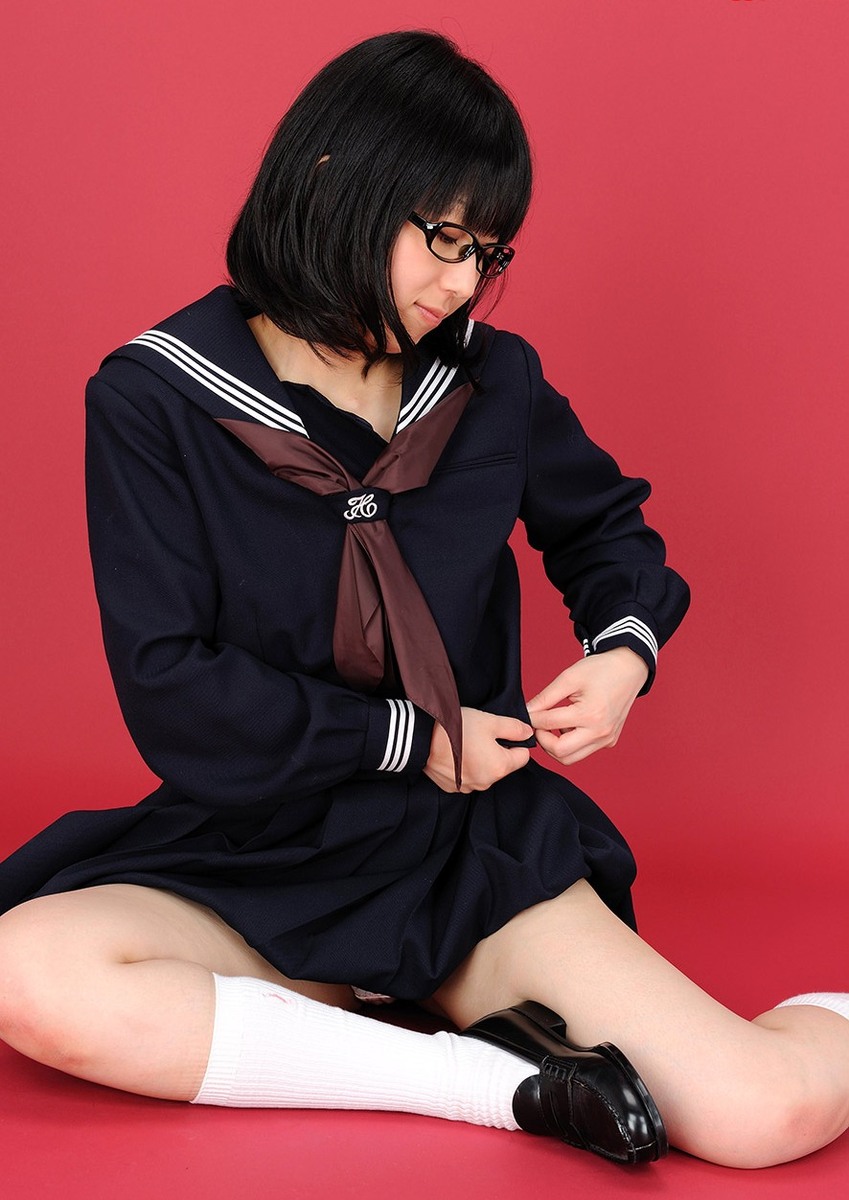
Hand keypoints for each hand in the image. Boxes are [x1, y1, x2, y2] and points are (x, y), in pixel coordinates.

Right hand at [424, 707, 533, 793]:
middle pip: (502, 765)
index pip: (522, 756)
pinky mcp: (452, 787)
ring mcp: (468, 787)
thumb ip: (514, 728)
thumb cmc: (456, 728)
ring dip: (480, 760)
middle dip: (496, 751)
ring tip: (465, 743)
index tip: (502, 733)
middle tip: (481, 735)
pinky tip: (454, 754)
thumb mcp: (491, 721)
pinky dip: (464, 767)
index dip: (515, 742)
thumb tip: (528, 733)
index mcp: (500, 767)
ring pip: (484, 772)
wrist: (421, 738)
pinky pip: (466, 777)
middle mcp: (486, 782)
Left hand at [526, 647, 648, 766]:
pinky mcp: (609, 742)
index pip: (549, 724)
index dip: (532, 718)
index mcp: (590, 714)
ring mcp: (606, 740)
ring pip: (571, 758)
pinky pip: (583, 751)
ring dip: (556, 745)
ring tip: (553, 725)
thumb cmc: (601, 669)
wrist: (628, 669)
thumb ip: (545, 697)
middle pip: (559, 752)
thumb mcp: (569, 677)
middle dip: (542, 740)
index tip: (527, 713)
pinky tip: (569, 726)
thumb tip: (527, 712)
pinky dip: (570, 744)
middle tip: (538, 724)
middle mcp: (600, 732)